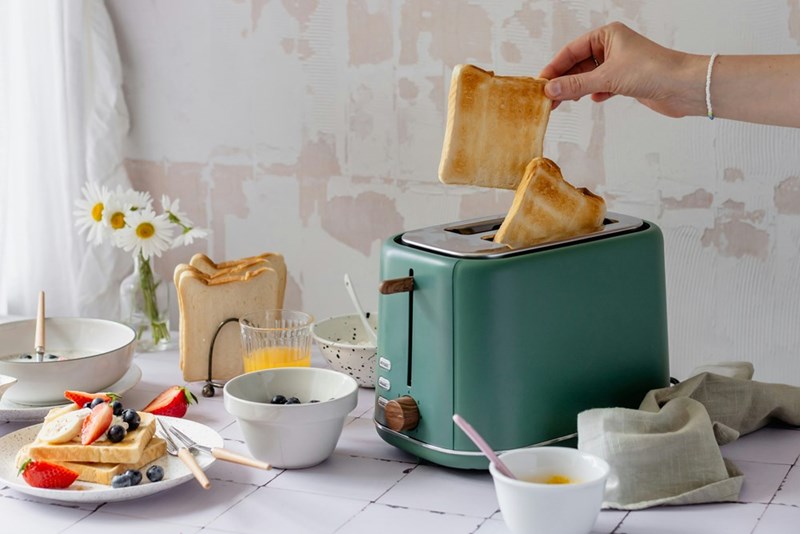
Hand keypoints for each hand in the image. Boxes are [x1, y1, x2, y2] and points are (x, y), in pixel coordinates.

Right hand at [539, 22, 706, 117]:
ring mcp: (621, 64)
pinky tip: (592, 100)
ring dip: (577, 89)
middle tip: (548, 97)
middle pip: (579, 63)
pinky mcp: (628, 80)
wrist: (684, 87)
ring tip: (564, 102)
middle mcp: (613, 46)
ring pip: (590, 76)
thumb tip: (550, 90)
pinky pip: (602, 86)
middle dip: (564, 80)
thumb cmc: (651, 71)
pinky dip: (595, 93)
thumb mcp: (606, 78)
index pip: (572, 50)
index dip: (555, 67)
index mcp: (608, 35)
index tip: (540, 83)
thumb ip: (575, 85)